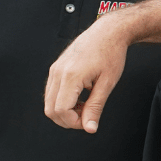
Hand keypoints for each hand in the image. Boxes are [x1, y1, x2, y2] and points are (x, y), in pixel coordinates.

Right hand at [44, 18, 128, 132]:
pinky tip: (80, 98)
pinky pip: (52, 92)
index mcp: (71, 76)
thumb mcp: (107, 83)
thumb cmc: (111, 54)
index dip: (74, 122)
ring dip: (65, 111)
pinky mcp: (55, 68)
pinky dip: (63, 101)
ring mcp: (54, 69)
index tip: (90, 122)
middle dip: (67, 120)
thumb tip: (89, 128)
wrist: (107, 32)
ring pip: (49, 102)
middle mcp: (58, 72)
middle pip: (50, 110)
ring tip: (86, 106)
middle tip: (88, 116)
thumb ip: (96, 107)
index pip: (61, 110)